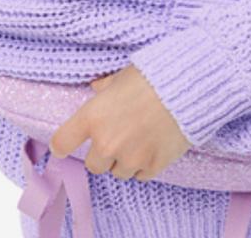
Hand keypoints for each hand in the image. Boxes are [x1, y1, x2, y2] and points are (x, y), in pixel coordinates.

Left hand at [48, 64, 192, 181]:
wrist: (188, 88)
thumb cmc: (152, 76)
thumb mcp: (122, 76)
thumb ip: (105, 87)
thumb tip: (97, 88)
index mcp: (93, 117)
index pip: (62, 142)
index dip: (63, 144)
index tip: (66, 145)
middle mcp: (106, 142)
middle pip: (93, 165)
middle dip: (103, 153)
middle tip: (118, 136)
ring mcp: (130, 158)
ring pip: (118, 172)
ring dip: (124, 160)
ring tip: (139, 139)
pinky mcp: (152, 166)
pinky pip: (140, 175)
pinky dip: (144, 165)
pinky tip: (153, 145)